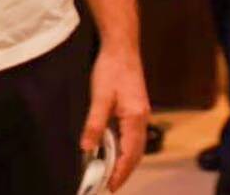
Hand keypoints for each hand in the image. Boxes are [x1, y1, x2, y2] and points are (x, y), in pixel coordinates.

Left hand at [84, 43, 150, 190]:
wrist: (122, 47)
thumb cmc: (112, 69)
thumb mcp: (100, 97)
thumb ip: (94, 124)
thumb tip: (87, 148)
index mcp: (135, 117)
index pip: (130, 152)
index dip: (121, 171)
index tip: (111, 185)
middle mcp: (142, 117)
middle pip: (136, 152)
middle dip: (125, 170)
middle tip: (111, 184)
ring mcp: (141, 112)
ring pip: (136, 144)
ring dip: (125, 160)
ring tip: (112, 172)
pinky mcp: (136, 107)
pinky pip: (133, 134)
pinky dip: (125, 147)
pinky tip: (114, 149)